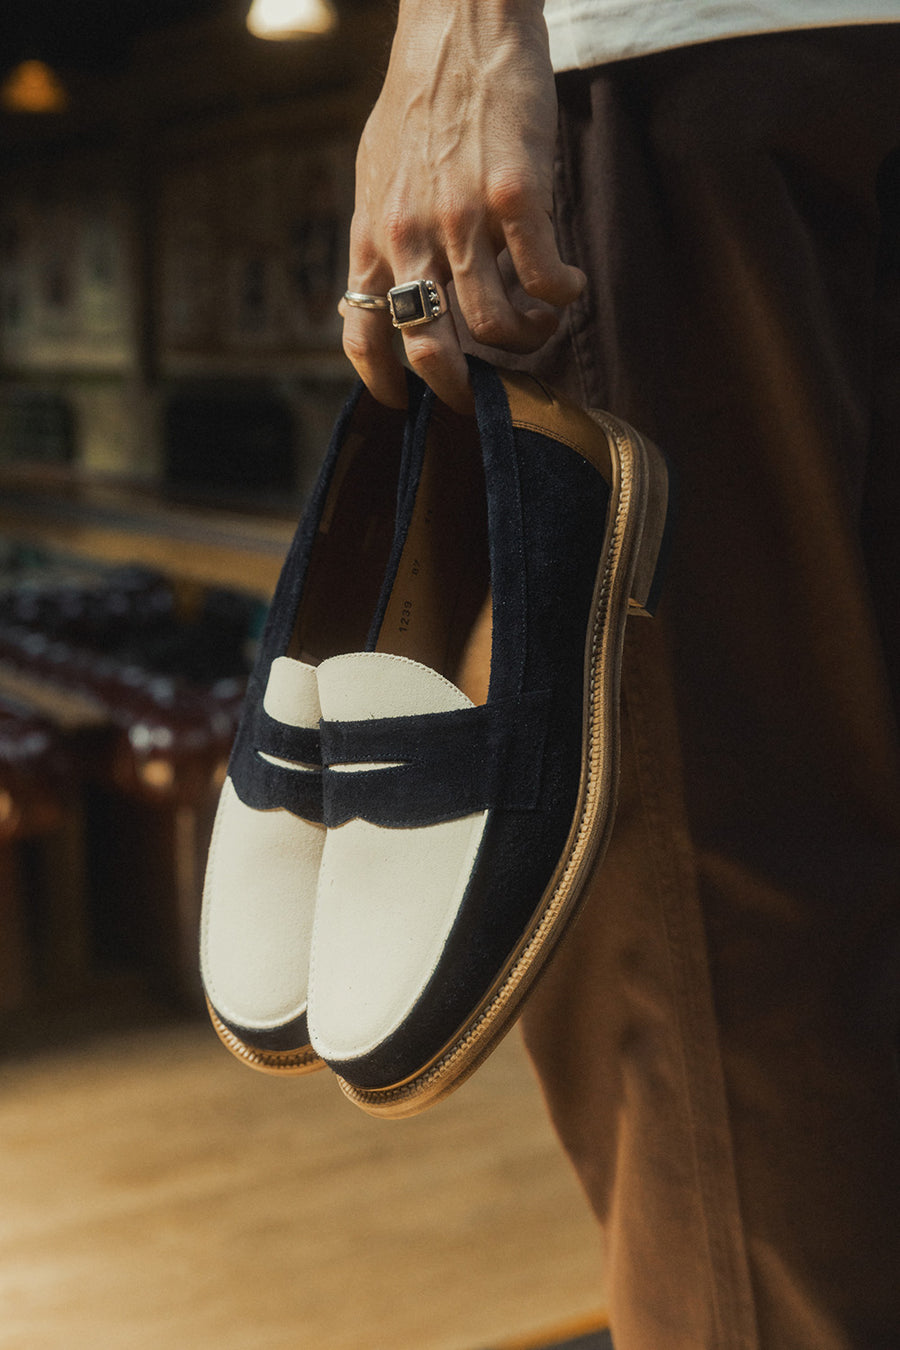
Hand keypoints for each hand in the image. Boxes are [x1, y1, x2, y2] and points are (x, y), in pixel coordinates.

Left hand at [340, 0, 585, 412]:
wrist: (459, 23)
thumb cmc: (422, 97)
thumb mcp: (377, 173)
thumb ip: (382, 234)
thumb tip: (386, 288)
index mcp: (373, 234)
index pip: (364, 333)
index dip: (384, 383)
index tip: (404, 405)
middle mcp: (410, 235)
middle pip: (429, 347)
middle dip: (457, 388)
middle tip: (484, 395)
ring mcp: (462, 218)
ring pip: (494, 323)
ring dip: (525, 338)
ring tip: (541, 324)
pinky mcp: (516, 196)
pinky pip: (545, 277)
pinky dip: (563, 295)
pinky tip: (571, 287)